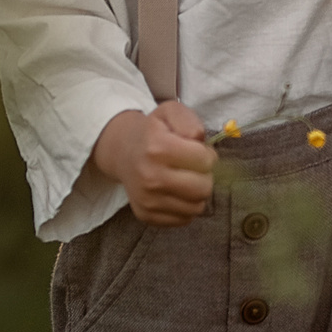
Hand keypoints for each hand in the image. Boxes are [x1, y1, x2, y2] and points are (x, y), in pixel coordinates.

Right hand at [94, 102, 215, 225]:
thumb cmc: (153, 131)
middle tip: (195, 168)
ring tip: (187, 179)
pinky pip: (183, 219)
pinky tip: (177, 192)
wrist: (123, 151)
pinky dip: (186, 207)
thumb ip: (189, 120)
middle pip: (203, 188)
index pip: (205, 161)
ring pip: (196, 207)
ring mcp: (147, 200)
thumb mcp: (171, 111)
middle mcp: (150, 177)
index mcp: (158, 148)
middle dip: (206, 176)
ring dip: (197, 193)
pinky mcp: (146, 216)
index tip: (198, 151)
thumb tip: (199, 140)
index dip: (207, 155)